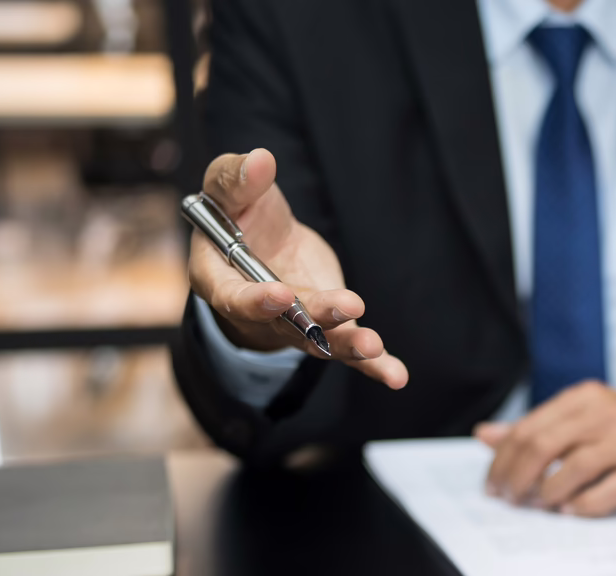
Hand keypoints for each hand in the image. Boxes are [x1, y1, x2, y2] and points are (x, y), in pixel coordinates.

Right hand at [189, 148, 408, 389]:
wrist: (264, 240)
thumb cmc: (238, 212)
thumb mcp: (229, 187)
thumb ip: (238, 177)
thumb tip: (261, 160)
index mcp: (219, 278)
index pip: (232, 296)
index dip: (255, 300)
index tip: (281, 294)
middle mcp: (257, 311)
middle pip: (285, 322)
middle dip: (315, 318)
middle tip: (347, 309)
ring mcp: (294, 324)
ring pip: (319, 340)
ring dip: (346, 344)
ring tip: (373, 346)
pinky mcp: (326, 326)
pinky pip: (347, 350)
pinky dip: (373, 364)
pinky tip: (396, 375)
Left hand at [477, 383, 615, 516]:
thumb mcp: (587, 414)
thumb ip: (538, 426)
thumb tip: (485, 436)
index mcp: (584, 398)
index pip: (528, 429)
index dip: (502, 461)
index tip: (493, 486)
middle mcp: (605, 414)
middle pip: (543, 447)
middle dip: (517, 480)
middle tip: (509, 501)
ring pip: (574, 469)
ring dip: (548, 494)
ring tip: (540, 506)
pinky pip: (610, 491)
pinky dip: (584, 506)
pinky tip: (572, 511)